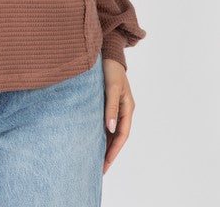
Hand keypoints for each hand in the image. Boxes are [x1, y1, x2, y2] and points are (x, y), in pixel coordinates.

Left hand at [102, 58, 135, 174]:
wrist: (106, 51)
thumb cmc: (110, 68)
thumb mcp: (112, 87)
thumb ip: (111, 107)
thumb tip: (110, 128)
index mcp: (128, 108)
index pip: (122, 135)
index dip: (114, 150)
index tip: (105, 164)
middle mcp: (123, 109)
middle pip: (117, 136)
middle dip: (109, 152)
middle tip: (99, 169)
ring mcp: (115, 106)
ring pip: (111, 131)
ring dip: (104, 144)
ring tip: (94, 160)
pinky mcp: (106, 102)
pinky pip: (104, 122)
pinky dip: (100, 133)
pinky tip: (91, 140)